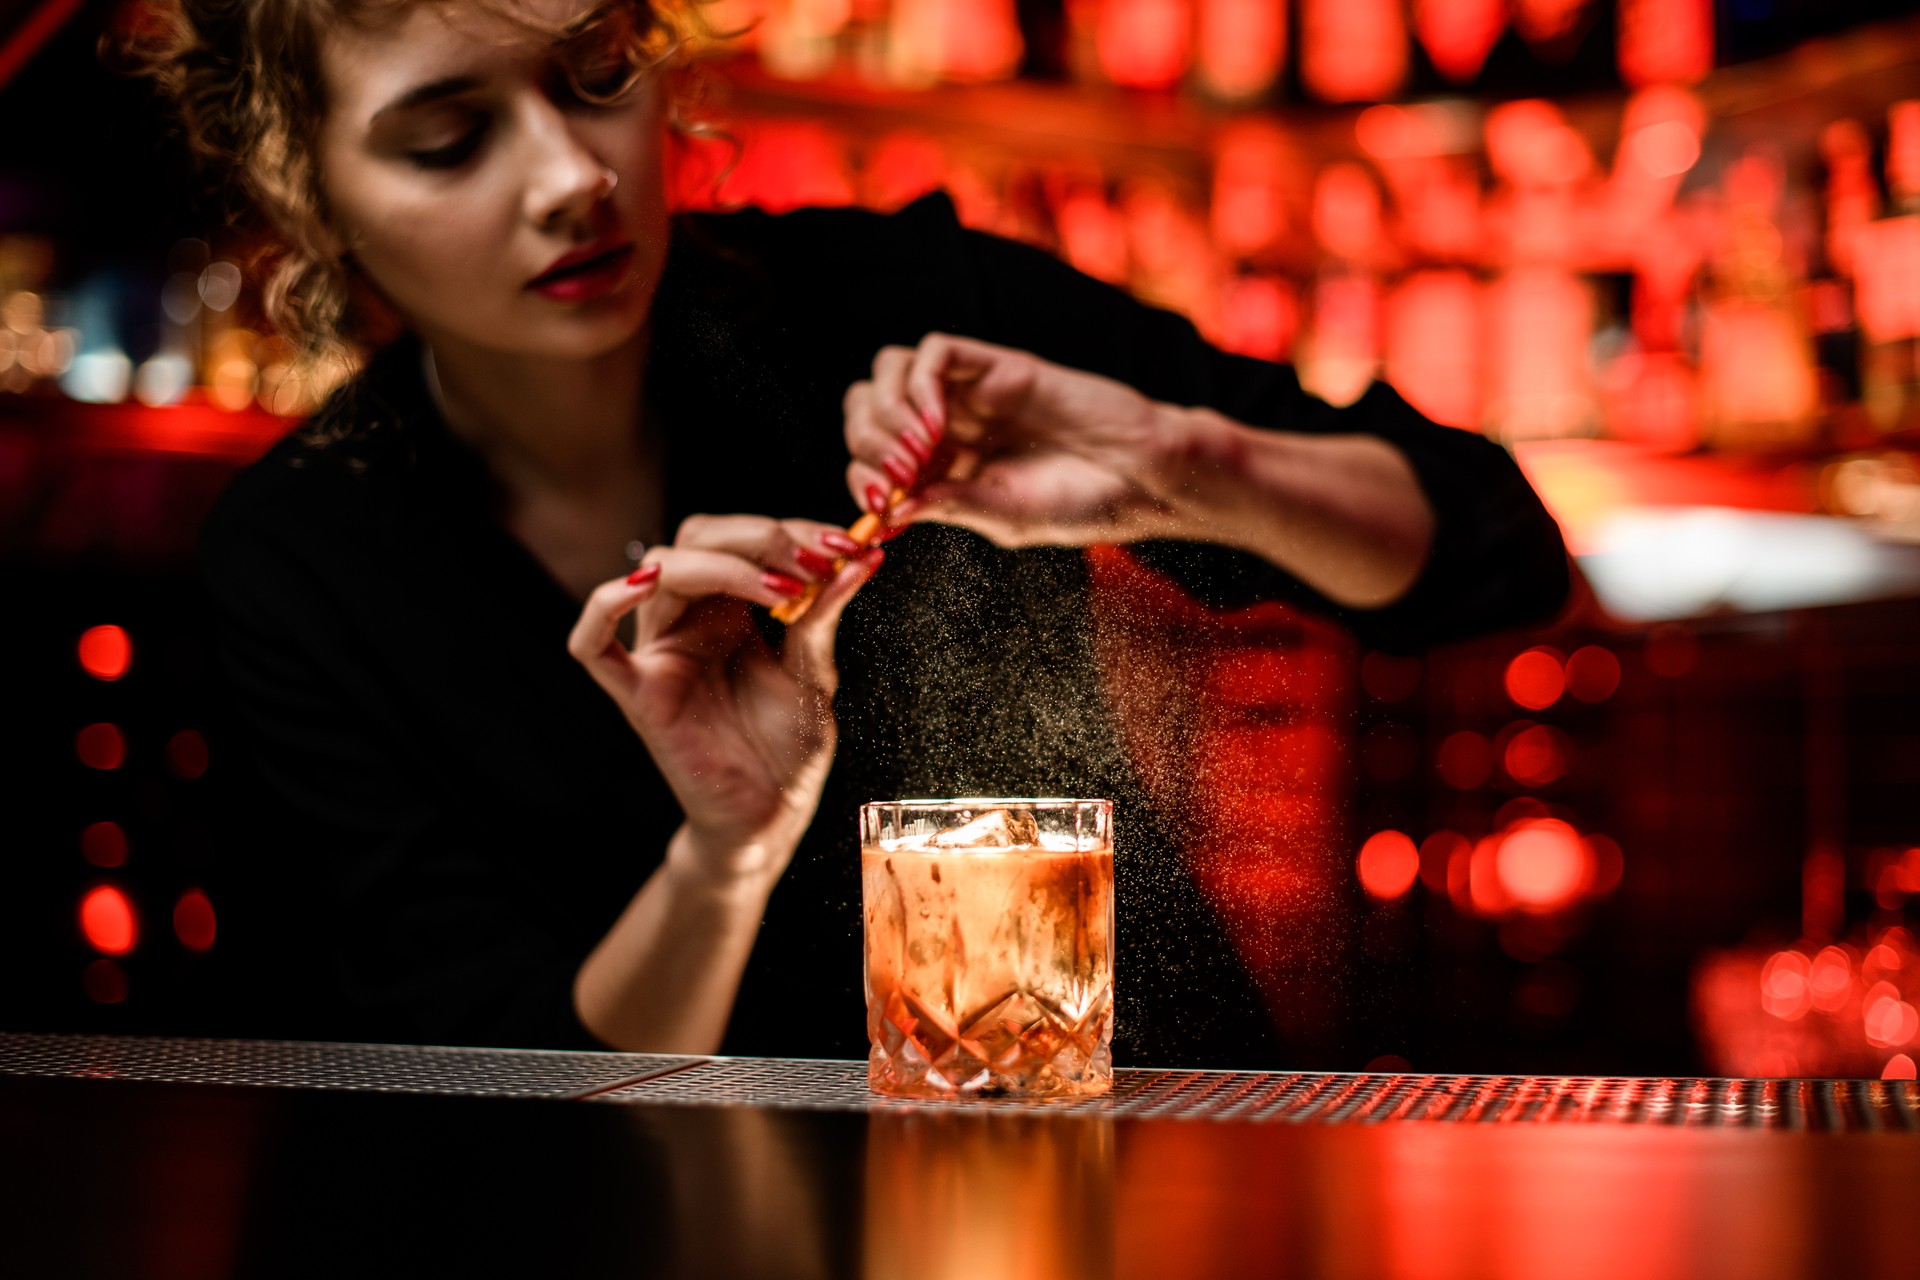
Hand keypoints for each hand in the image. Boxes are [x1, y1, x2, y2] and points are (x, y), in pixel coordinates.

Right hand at [567, 515, 882, 885]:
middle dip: (758, 537)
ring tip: (781, 587)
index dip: (788, 530)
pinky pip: (593, 644)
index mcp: (728, 608)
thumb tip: (861, 556)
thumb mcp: (815, 669)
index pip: (740, 538)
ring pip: (659, 572)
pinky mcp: (638, 694)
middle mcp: (688, 620)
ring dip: (721, 563)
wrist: (772, 815)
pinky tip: (645, 583)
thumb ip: (824, 612)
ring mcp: (659, 653)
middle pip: (697, 538)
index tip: (842, 542)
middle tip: (811, 559)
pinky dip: (606, 603)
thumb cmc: (788, 747)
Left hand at [842, 333, 1194, 547]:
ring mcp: (971, 389)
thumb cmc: (1083, 503)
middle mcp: (949, 420)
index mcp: (943, 463)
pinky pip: (935, 352)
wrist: (1142, 477)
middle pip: (868, 405)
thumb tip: (886, 510)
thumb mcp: (1003, 515)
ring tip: (918, 454)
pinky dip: (920, 386)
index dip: (862, 477)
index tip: (880, 508)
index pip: (870, 455)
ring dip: (886, 411)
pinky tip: (938, 428)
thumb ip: (947, 506)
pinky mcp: (998, 364)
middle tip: (897, 477)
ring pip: (891, 369)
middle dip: (866, 443)